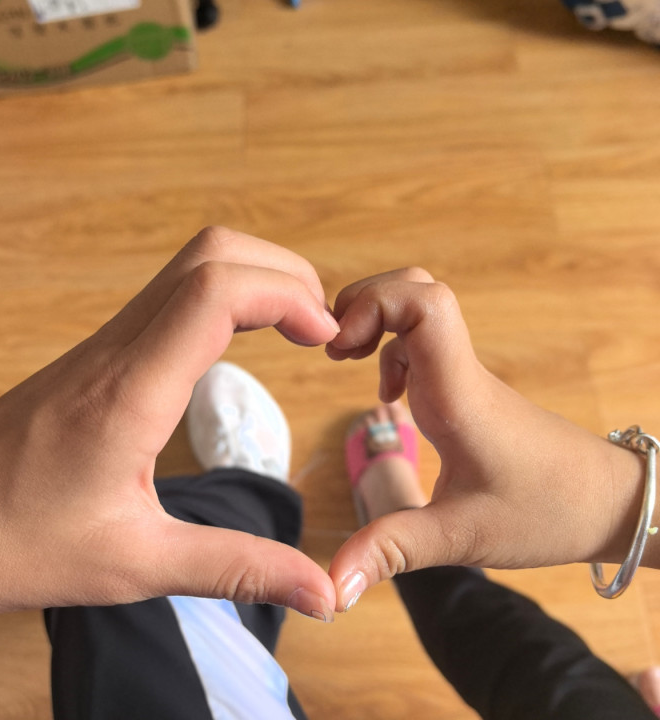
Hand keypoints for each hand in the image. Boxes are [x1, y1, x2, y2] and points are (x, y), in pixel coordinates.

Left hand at [0, 227, 338, 626]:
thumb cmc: (17, 541)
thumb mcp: (137, 564)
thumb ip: (237, 568)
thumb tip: (320, 591)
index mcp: (131, 392)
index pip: (216, 291)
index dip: (287, 295)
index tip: (326, 337)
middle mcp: (120, 348)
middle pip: (212, 252)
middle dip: (283, 274)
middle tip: (321, 329)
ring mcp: (109, 341)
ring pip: (194, 263)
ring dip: (258, 280)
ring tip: (297, 330)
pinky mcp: (105, 350)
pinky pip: (176, 292)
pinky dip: (228, 297)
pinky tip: (247, 340)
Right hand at [326, 269, 648, 610]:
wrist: (609, 503)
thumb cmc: (545, 513)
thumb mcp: (460, 537)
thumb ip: (391, 552)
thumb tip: (332, 589)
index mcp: (458, 393)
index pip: (423, 303)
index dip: (372, 306)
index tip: (340, 349)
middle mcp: (460, 371)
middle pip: (415, 286)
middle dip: (363, 303)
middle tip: (335, 348)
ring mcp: (465, 374)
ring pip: (419, 306)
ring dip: (375, 321)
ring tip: (346, 360)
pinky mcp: (467, 386)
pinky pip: (424, 341)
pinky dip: (392, 348)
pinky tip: (390, 394)